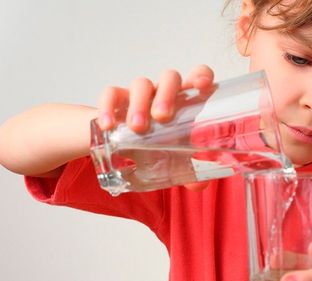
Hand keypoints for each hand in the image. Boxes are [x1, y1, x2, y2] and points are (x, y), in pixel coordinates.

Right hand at [97, 65, 214, 190]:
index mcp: (184, 101)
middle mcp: (163, 92)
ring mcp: (139, 94)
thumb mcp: (173, 156)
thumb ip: (189, 171)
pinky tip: (109, 126)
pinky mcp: (116, 100)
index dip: (201, 75)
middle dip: (167, 94)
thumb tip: (199, 186)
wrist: (122, 142)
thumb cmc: (156, 144)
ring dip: (140, 103)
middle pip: (169, 78)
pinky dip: (108, 108)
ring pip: (141, 84)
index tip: (203, 85)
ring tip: (137, 127)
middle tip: (163, 117)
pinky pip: (111, 94)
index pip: (197, 76)